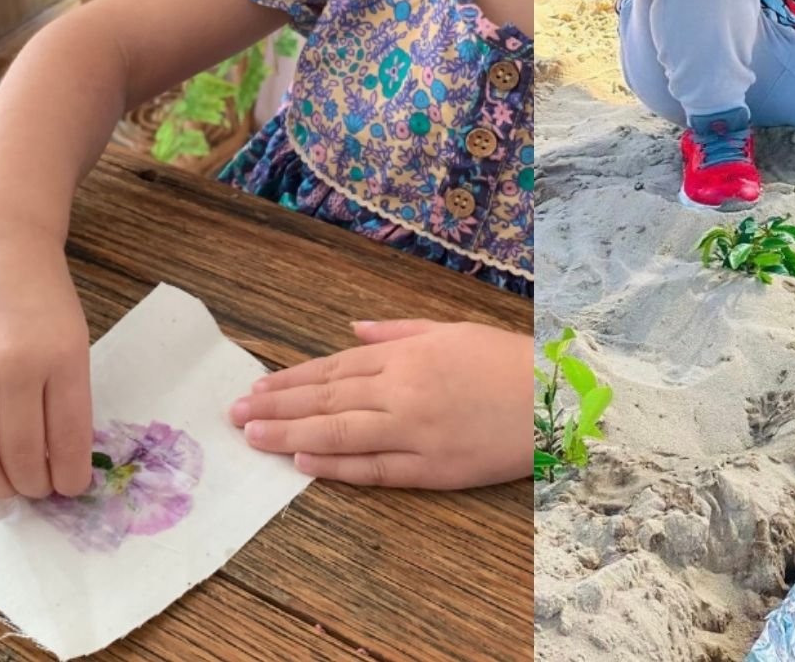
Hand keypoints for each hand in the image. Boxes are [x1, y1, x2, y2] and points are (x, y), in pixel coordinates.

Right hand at [0, 224, 93, 499]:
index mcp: (63, 359)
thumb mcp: (75, 340)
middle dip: (33, 486)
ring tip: (7, 487)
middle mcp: (15, 367)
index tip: (72, 487)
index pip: (68, 439)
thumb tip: (60, 457)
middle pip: (20, 455)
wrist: (2, 245)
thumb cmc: (47, 294)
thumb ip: (66, 395)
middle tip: (39, 489)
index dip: (70, 476)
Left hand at [229, 321, 531, 489]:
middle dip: (277, 406)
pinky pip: (377, 467)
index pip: (335, 366)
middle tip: (235, 414)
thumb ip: (399, 330)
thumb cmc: (509, 360)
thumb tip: (353, 328)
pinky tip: (303, 462)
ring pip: (341, 431)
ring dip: (291, 433)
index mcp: (408, 354)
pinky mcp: (434, 466)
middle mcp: (404, 389)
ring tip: (253, 437)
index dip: (292, 379)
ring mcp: (417, 429)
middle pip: (328, 397)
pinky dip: (338, 466)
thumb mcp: (453, 329)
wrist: (559, 396)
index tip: (256, 387)